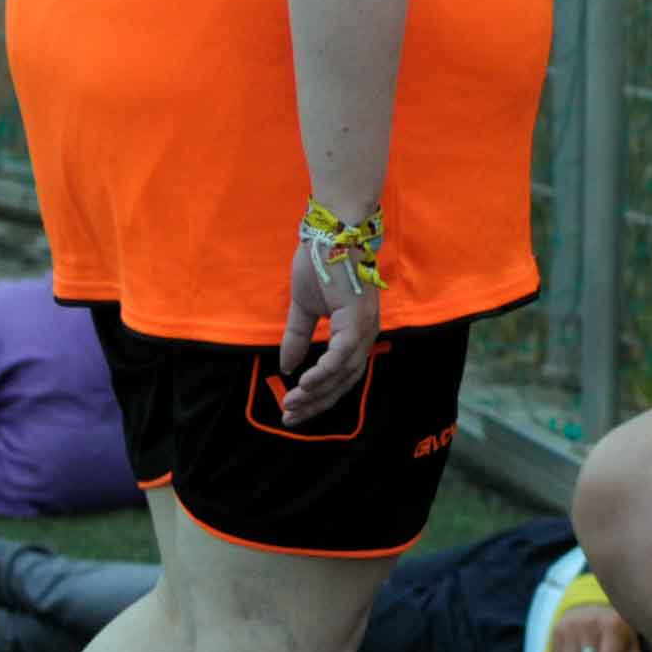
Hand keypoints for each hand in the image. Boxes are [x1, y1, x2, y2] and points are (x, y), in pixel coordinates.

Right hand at [275, 232, 382, 425]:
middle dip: (316, 403)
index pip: (340, 376)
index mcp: (355, 333)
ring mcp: (364, 326)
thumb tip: (286, 366)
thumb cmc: (321, 265)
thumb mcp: (303, 309)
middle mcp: (365, 334)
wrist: (331, 234)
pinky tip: (305, 382)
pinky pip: (343, 353)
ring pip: (345, 372)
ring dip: (317, 391)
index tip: (293, 410)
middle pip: (344, 382)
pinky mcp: (357, 317)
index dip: (317, 396)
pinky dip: (326, 371)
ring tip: (291, 403)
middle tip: (289, 417)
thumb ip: (298, 338)